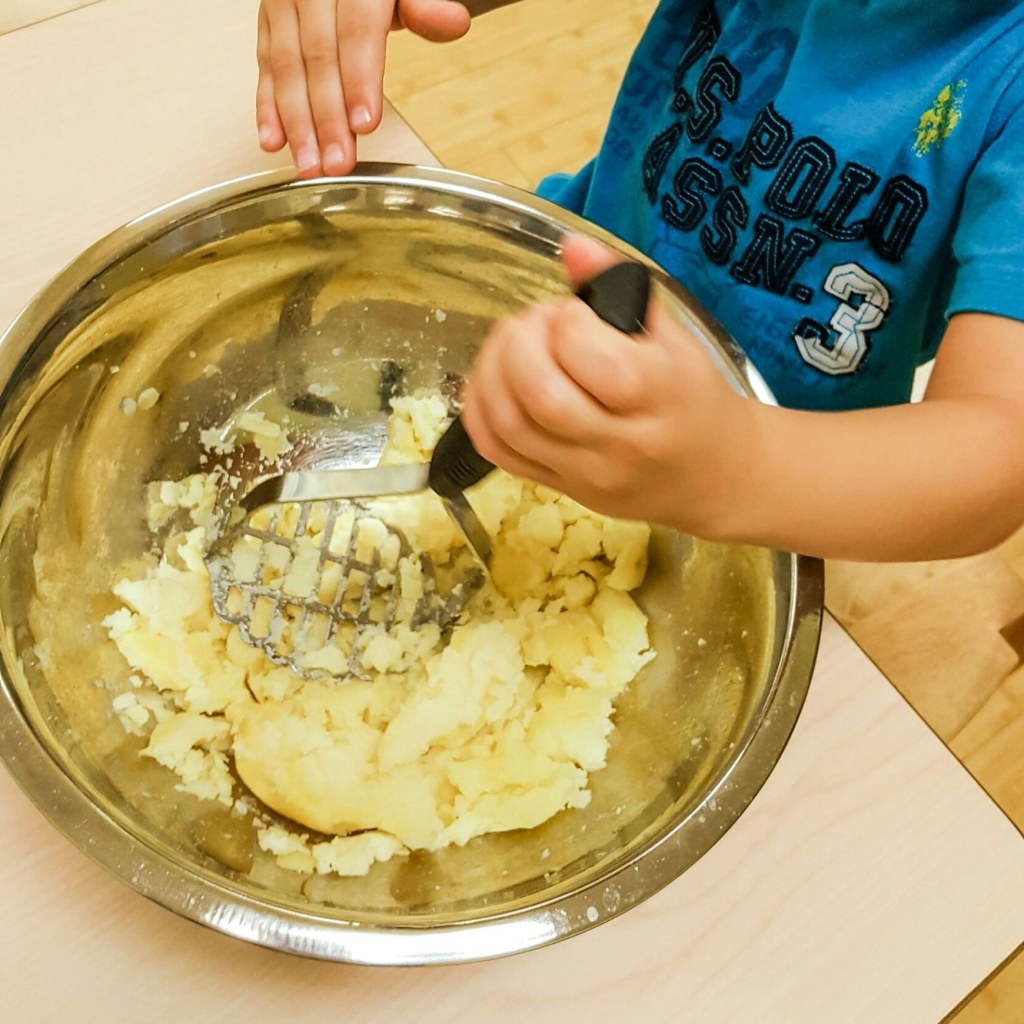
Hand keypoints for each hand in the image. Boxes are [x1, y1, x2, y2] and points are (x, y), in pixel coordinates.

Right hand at [256, 0, 471, 176]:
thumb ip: (425, 6)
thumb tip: (451, 21)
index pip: (356, 30)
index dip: (359, 79)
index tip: (364, 124)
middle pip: (318, 57)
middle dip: (326, 117)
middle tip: (337, 162)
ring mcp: (285, 1)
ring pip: (286, 66)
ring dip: (296, 123)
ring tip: (308, 164)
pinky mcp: (268, 20)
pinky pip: (265, 64)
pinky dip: (267, 106)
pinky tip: (274, 140)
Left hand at [460, 236, 752, 532]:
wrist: (712, 477)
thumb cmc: (693, 399)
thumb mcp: (675, 338)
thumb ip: (621, 288)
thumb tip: (569, 245)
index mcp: (659, 398)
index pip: (594, 359)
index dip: (568, 322)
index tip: (576, 311)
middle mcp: (620, 444)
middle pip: (541, 397)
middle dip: (519, 344)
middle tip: (533, 325)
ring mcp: (585, 473)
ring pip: (509, 426)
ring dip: (492, 371)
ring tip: (511, 347)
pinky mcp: (558, 488)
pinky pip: (498, 452)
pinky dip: (480, 410)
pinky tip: (493, 381)